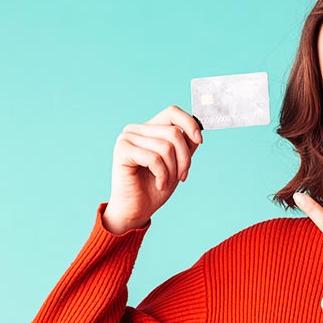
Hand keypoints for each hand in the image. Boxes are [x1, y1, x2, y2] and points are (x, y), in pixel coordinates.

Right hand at [102, 105, 203, 233]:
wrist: (136, 210)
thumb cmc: (155, 188)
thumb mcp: (177, 163)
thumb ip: (185, 145)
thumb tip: (198, 128)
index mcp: (149, 129)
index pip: (173, 112)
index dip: (190, 124)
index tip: (200, 141)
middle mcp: (136, 129)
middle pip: (173, 132)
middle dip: (185, 159)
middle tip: (182, 177)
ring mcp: (127, 138)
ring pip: (166, 147)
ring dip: (173, 170)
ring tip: (166, 183)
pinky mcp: (122, 150)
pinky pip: (154, 158)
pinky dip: (162, 175)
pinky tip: (160, 184)